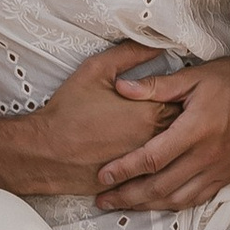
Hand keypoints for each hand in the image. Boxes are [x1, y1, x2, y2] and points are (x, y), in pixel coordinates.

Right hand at [27, 42, 180, 191]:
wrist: (45, 151)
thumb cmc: (69, 109)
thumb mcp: (97, 70)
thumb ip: (131, 54)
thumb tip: (160, 46)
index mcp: (150, 111)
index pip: (184, 101)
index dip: (184, 95)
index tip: (183, 91)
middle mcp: (154, 140)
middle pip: (184, 130)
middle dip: (183, 120)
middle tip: (183, 111)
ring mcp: (145, 166)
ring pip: (173, 154)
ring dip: (174, 144)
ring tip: (172, 134)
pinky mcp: (133, 183)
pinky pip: (156, 174)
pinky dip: (159, 166)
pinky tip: (154, 158)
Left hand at [94, 49, 229, 211]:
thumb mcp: (195, 76)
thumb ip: (156, 86)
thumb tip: (121, 88)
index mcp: (195, 130)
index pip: (152, 157)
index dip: (125, 169)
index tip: (102, 176)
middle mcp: (206, 156)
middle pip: (160, 186)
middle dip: (128, 196)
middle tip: (102, 200)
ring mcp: (218, 170)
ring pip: (177, 198)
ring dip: (148, 205)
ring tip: (123, 206)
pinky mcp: (227, 176)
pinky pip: (196, 199)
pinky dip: (173, 205)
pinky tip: (158, 204)